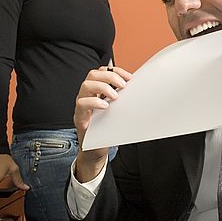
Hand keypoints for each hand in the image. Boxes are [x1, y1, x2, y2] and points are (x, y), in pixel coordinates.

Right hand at [73, 64, 131, 181]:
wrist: (96, 149)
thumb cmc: (107, 128)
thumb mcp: (118, 110)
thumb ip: (124, 99)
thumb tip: (142, 90)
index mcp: (96, 90)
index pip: (102, 71)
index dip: (115, 71)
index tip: (129, 77)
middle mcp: (87, 95)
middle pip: (93, 75)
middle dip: (110, 76)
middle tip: (122, 85)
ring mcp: (82, 105)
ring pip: (85, 86)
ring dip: (103, 87)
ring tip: (115, 96)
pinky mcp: (79, 117)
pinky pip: (82, 104)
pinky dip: (94, 102)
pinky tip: (105, 106)